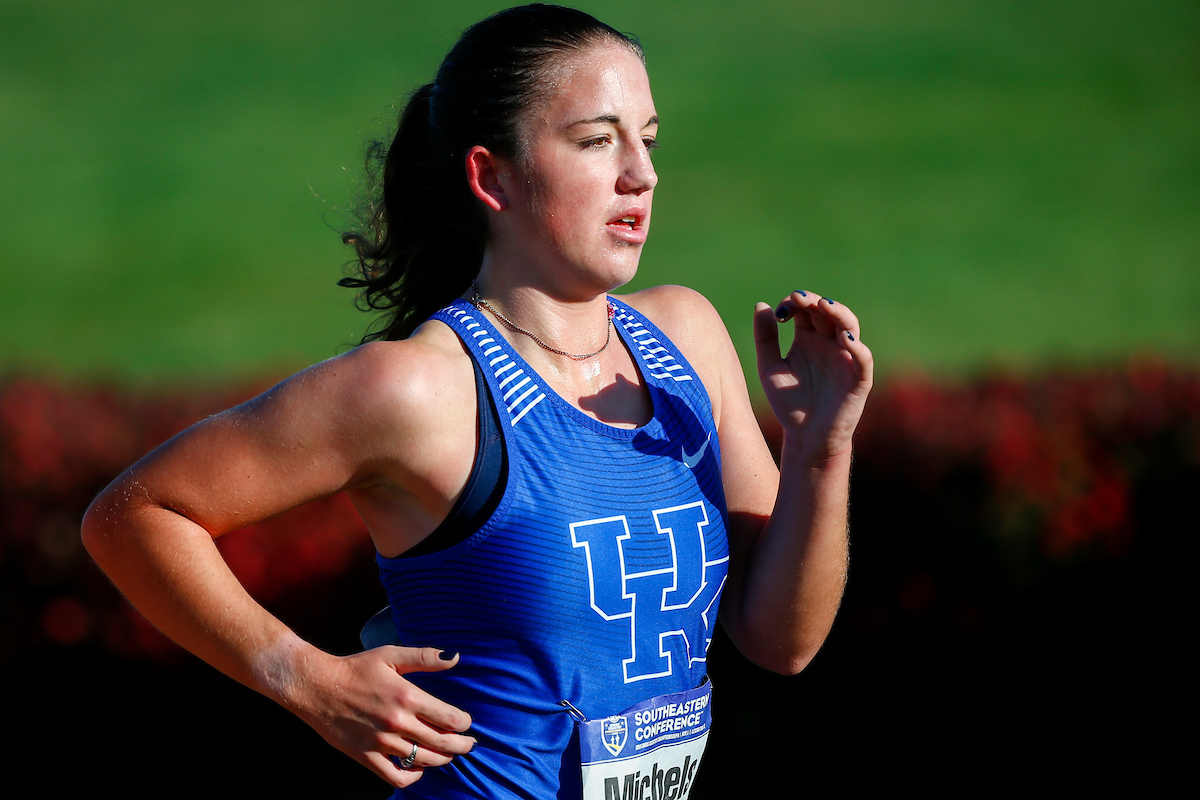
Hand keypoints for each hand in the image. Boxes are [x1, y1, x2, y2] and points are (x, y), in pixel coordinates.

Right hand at [277, 645, 475, 788]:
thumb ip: (425, 657)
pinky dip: (413, 777)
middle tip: (469, 744)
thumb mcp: (391, 655)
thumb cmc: (355, 669)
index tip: (466, 723)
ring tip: (448, 754)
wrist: (316, 686)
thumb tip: (455, 657)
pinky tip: (418, 768)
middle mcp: (397, 722)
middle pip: (442, 743)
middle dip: (462, 746)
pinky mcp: (365, 756)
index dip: (464, 724)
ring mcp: (381, 742)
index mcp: (407, 696)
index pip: (450, 719)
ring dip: (442, 760)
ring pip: (424, 761)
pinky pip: (396, 777)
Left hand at [753, 291, 872, 459]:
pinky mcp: (859, 378)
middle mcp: (829, 342)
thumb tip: (761, 304)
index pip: (805, 309)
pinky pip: (863, 358)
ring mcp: (845, 357)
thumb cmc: (789, 402)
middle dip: (814, 302)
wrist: (805, 436)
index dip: (793, 304)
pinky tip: (844, 338)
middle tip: (798, 298)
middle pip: (828, 311)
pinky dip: (857, 346)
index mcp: (808, 337)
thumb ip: (765, 339)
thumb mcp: (770, 369)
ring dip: (839, 313)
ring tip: (824, 305)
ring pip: (849, 326)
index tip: (779, 314)